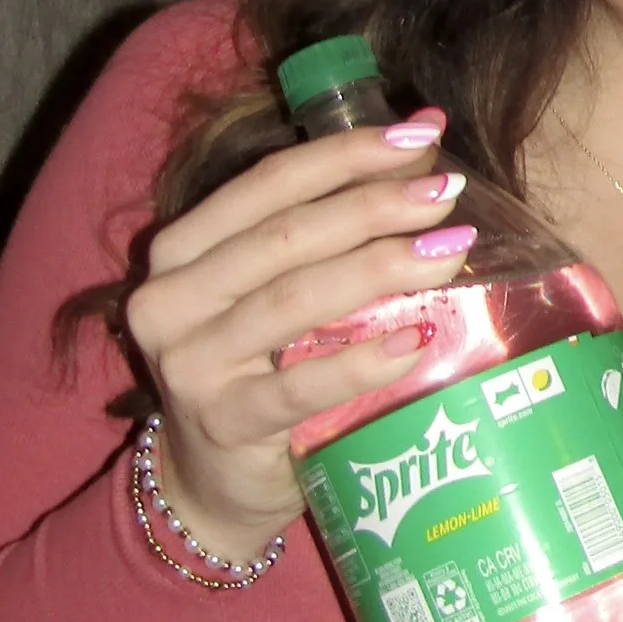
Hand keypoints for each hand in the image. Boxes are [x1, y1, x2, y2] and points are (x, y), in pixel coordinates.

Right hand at [123, 110, 481, 560]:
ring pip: (293, 299)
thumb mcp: (277, 291)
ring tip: (450, 251)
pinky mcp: (223, 423)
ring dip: (379, 268)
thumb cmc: (260, 370)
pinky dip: (362, 362)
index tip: (421, 136)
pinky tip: (417, 341)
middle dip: (373, 205)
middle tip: (447, 195)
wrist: (214, 485)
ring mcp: (191, 363)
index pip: (268, 185)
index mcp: (182, 249)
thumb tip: (425, 138)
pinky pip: (300, 386)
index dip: (345, 154)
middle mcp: (172, 298)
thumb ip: (332, 224)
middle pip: (286, 236)